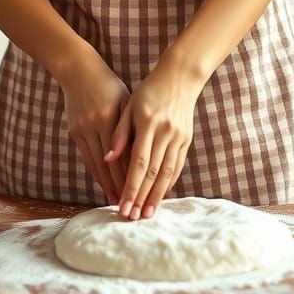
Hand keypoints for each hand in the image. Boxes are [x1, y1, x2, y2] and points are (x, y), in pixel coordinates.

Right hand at [58, 56, 130, 204]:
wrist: (79, 70)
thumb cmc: (110, 85)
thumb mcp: (125, 100)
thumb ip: (131, 128)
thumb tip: (141, 156)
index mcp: (111, 117)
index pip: (125, 154)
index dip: (133, 175)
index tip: (143, 192)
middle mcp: (95, 125)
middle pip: (111, 164)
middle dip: (121, 187)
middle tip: (131, 206)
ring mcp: (82, 129)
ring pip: (97, 164)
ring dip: (107, 184)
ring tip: (117, 201)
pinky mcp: (74, 132)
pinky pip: (87, 157)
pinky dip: (97, 172)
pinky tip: (104, 184)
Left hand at [106, 62, 202, 220]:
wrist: (180, 76)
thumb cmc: (148, 90)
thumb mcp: (129, 105)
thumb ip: (119, 133)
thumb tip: (108, 158)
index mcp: (148, 123)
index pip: (138, 162)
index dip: (130, 187)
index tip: (121, 205)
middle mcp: (165, 132)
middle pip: (153, 172)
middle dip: (141, 197)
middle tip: (132, 217)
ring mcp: (178, 136)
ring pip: (167, 172)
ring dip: (157, 196)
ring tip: (147, 214)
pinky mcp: (186, 139)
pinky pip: (177, 166)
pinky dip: (169, 182)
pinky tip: (161, 195)